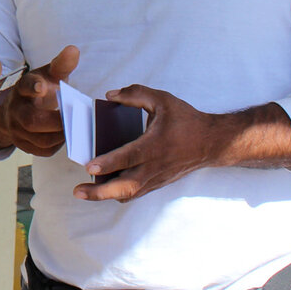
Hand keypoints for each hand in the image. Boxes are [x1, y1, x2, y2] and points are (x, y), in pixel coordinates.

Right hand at [0, 46, 77, 155]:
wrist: (17, 111)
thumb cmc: (40, 90)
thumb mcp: (49, 75)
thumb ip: (62, 64)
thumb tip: (74, 50)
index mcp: (23, 88)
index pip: (25, 86)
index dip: (33, 87)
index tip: (42, 87)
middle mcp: (16, 109)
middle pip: (32, 120)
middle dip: (55, 122)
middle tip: (74, 118)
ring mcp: (17, 129)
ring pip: (39, 139)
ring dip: (60, 135)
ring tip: (76, 128)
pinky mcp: (23, 145)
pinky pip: (42, 150)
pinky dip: (58, 145)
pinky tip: (68, 137)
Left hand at [73, 85, 290, 202]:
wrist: (212, 142)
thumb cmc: (186, 120)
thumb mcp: (162, 100)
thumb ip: (136, 94)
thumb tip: (110, 95)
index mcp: (155, 145)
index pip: (129, 157)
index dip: (109, 162)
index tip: (89, 166)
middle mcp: (155, 166)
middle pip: (126, 186)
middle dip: (100, 191)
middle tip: (78, 190)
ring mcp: (157, 178)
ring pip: (129, 193)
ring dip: (106, 195)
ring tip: (84, 192)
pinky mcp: (158, 183)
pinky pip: (136, 192)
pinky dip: (119, 193)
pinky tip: (105, 189)